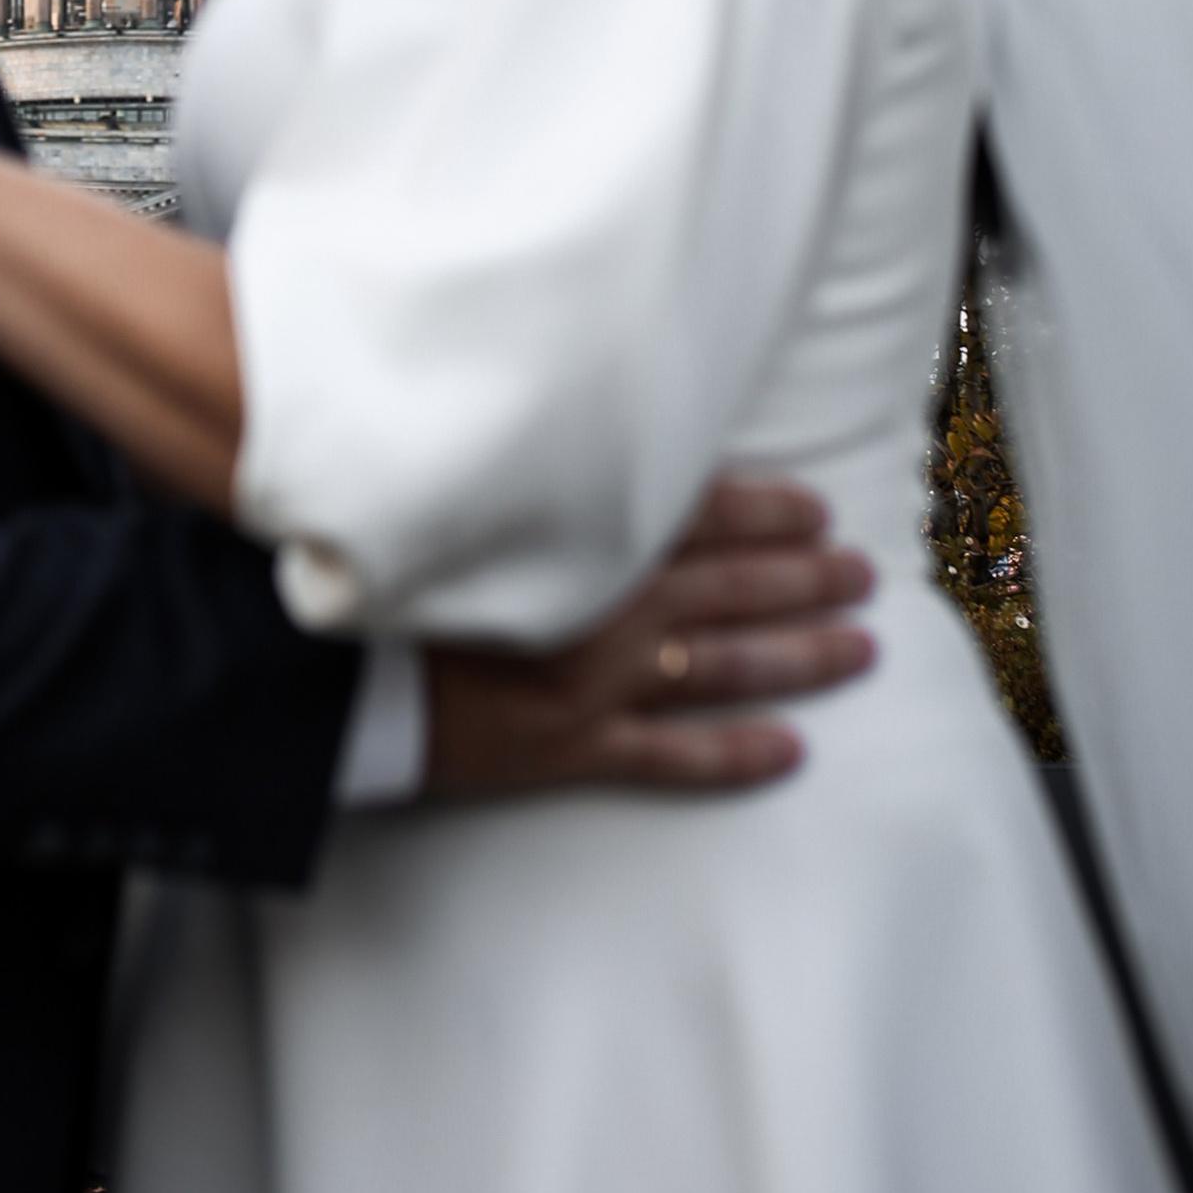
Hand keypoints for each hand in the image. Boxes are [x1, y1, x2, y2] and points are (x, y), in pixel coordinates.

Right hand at [423, 474, 875, 795]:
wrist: (327, 667)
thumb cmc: (383, 567)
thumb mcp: (462, 497)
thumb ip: (537, 475)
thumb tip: (593, 436)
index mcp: (580, 539)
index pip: (699, 513)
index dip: (766, 510)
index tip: (816, 507)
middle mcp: (603, 607)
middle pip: (731, 588)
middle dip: (807, 579)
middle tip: (866, 575)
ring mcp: (594, 683)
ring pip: (723, 666)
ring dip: (799, 656)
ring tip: (861, 648)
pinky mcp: (570, 748)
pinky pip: (671, 757)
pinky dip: (735, 756)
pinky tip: (791, 754)